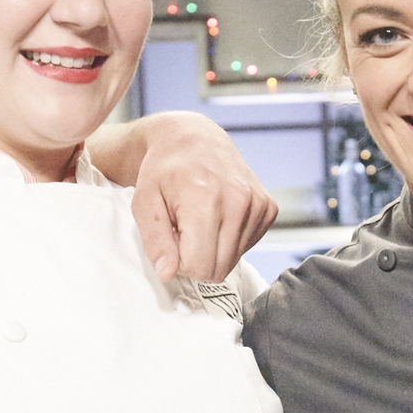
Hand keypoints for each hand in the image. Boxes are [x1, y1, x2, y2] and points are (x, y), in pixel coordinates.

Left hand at [127, 112, 277, 282]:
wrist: (194, 139)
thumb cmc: (165, 170)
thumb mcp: (145, 202)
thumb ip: (155, 241)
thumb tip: (167, 273)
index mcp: (205, 199)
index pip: (199, 266)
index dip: (180, 263)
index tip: (172, 240)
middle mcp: (238, 201)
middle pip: (218, 269)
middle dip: (196, 258)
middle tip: (184, 231)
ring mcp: (257, 204)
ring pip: (233, 261)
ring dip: (213, 248)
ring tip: (200, 221)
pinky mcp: (268, 208)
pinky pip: (247, 247)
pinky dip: (229, 240)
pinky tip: (218, 217)